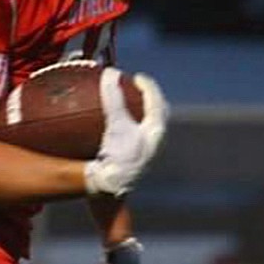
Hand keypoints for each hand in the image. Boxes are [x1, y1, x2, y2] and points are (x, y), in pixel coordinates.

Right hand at [84, 70, 167, 196]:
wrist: (112, 190)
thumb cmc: (119, 158)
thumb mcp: (116, 124)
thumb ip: (113, 98)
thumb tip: (111, 73)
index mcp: (156, 131)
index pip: (157, 101)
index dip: (148, 86)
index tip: (137, 77)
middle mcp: (153, 142)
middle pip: (155, 114)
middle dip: (147, 99)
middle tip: (134, 88)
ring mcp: (143, 152)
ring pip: (144, 126)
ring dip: (137, 113)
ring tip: (124, 104)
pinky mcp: (131, 160)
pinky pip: (131, 137)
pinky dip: (124, 126)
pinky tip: (107, 128)